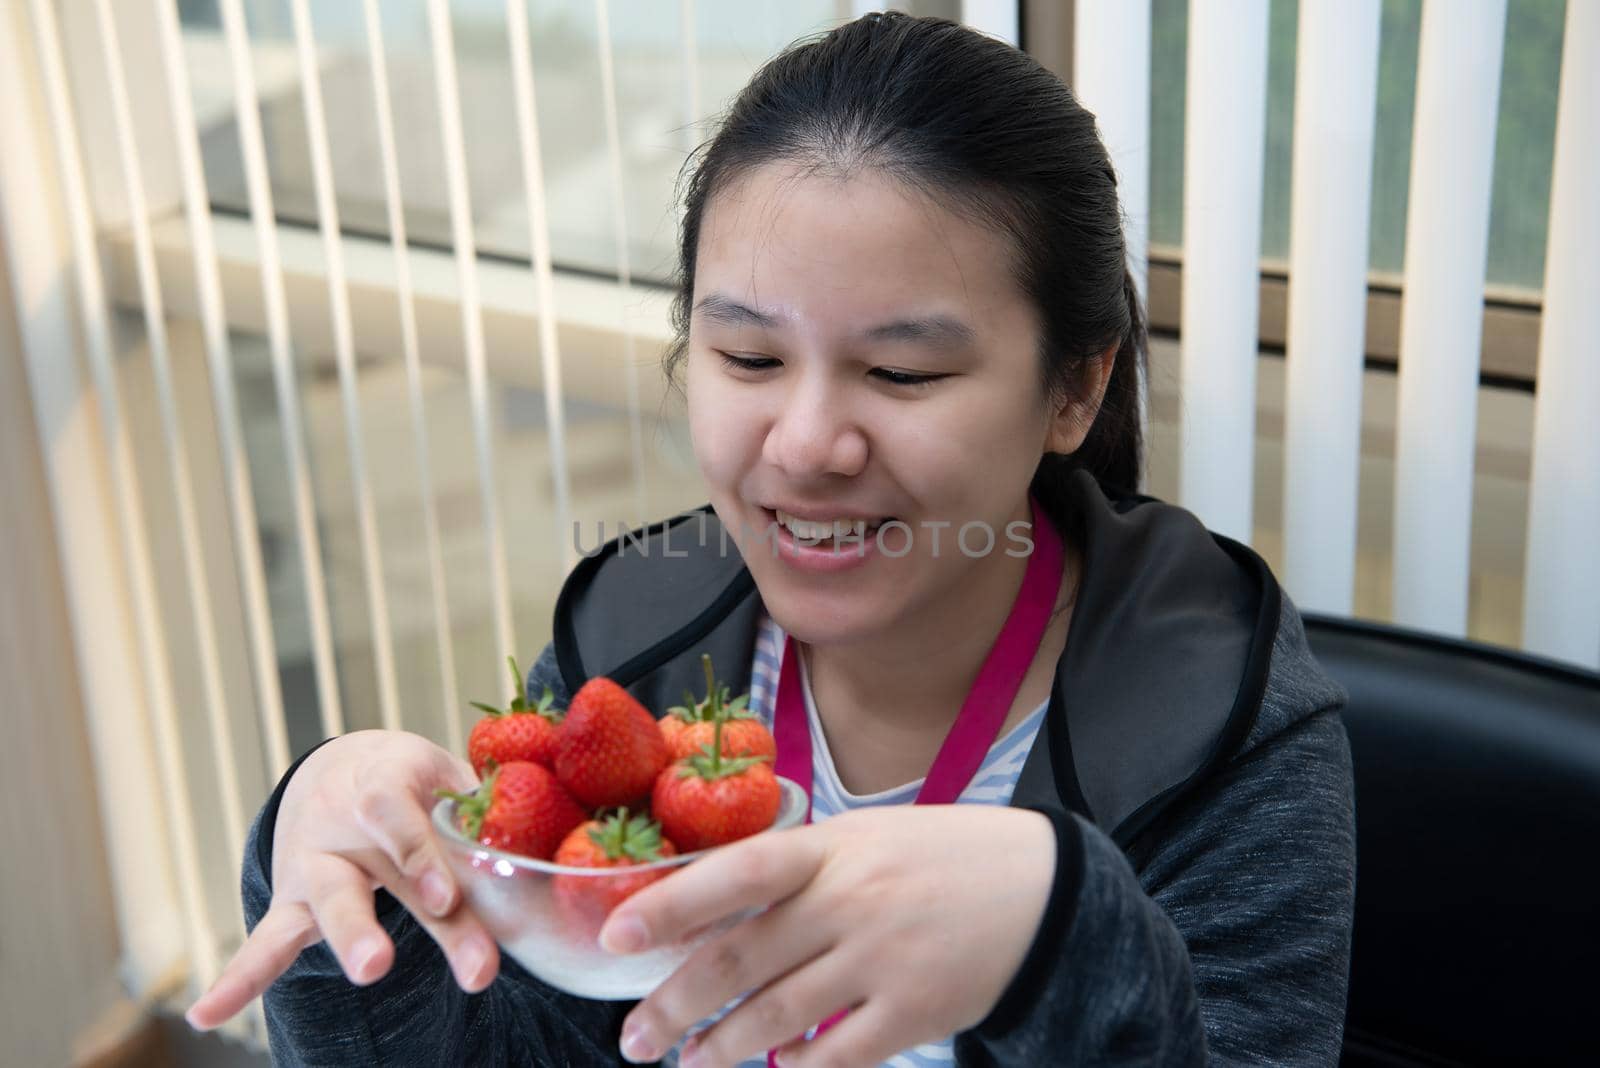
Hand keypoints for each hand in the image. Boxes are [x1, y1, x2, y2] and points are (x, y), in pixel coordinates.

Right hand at [186, 730, 493, 1029]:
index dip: (418, 854)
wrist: (348, 770)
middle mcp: (340, 820)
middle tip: (385, 963)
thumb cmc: (417, 783)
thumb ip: (482, 817)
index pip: (395, 813)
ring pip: (325, 906)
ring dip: (347, 939)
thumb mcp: (446, 781)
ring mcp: (313, 864)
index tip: (445, 898)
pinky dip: (239, 978)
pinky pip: (267, 941)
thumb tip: (535, 860)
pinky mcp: (295, 902)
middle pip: (361, 876)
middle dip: (374, 920)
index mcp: (383, 778)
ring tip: (368, 971)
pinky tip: (205, 1015)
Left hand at [601, 804, 1056, 1066]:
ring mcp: (884, 959)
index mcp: (833, 847)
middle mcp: (852, 901)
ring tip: (684, 1061)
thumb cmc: (936, 856)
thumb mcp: (865, 837)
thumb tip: (708, 911)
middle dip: (674, 1004)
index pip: (737, 871)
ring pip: (777, 1015)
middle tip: (633, 1036)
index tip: (614, 936)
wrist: (1040, 887)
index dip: (672, 904)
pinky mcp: (915, 1011)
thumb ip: (797, 868)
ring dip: (718, 1046)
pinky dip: (794, 1067)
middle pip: (742, 959)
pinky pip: (836, 1055)